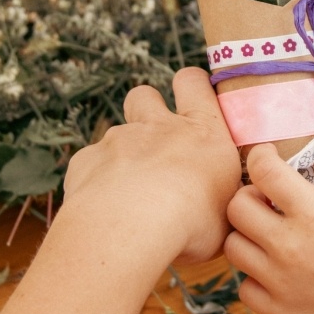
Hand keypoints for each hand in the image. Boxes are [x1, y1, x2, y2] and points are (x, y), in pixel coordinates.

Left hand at [65, 68, 241, 263]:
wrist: (133, 229)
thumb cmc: (192, 224)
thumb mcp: (227, 212)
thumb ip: (222, 198)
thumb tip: (223, 206)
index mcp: (201, 133)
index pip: (194, 84)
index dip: (191, 87)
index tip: (193, 100)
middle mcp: (158, 127)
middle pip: (145, 94)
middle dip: (146, 109)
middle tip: (155, 145)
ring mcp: (118, 140)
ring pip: (116, 134)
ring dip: (121, 157)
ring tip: (128, 197)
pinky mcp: (86, 160)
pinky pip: (90, 164)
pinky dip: (96, 183)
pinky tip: (104, 211)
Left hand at [224, 145, 313, 313]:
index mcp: (313, 214)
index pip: (263, 171)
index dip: (260, 156)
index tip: (266, 157)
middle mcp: (288, 246)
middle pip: (236, 208)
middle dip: (250, 195)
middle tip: (269, 199)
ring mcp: (278, 282)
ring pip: (233, 247)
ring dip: (249, 234)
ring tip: (272, 235)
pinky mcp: (277, 312)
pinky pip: (245, 286)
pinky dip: (256, 275)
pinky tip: (278, 270)